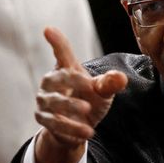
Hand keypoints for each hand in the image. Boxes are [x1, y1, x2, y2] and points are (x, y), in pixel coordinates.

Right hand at [33, 27, 126, 162]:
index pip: (62, 53)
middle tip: (92, 93)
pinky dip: (71, 128)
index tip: (49, 29)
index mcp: (66, 69)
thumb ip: (109, 83)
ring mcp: (44, 99)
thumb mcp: (102, 91)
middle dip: (75, 84)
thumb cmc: (90, 99)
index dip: (56, 42)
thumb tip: (121, 78)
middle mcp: (51, 81)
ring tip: (89, 117)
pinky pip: (54, 123)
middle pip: (59, 78)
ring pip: (55, 103)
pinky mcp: (43, 118)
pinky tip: (87, 133)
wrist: (78, 127)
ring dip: (72, 110)